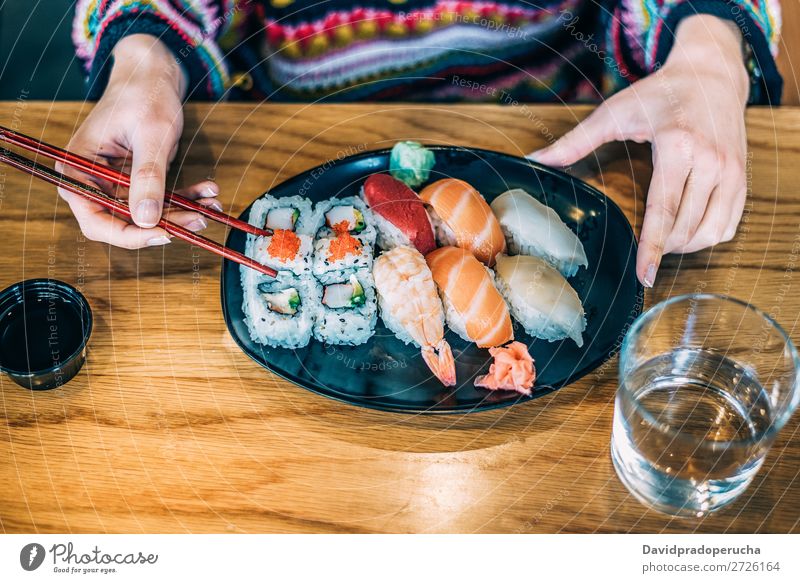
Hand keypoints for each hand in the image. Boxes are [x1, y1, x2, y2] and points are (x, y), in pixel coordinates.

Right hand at [57, 34, 220, 248]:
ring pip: (148, 215)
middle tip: (199, 219)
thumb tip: (147, 221)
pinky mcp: (136, 182)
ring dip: (182, 213)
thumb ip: (147, 178)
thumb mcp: (151, 135)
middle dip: (164, 224)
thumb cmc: (144, 94)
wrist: (153, 75)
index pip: (94, 219)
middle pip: (124, 221)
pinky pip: (160, 200)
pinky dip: (185, 199)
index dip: (128, 235)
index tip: (164, 235)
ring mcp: (114, 183)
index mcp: (77, 168)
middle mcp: (91, 180)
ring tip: (212, 204)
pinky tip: (209, 193)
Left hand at [530, 15, 748, 286]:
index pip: (664, 211)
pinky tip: (687, 233)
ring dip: (685, 247)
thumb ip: (574, 142)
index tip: (645, 276)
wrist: (712, 73)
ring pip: (711, 231)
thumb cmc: (658, 93)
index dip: (652, 248)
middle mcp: (711, 160)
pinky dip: (708, 236)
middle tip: (643, 252)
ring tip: (663, 243)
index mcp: (678, 146)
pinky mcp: (743, 176)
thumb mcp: (613, 112)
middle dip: (662, 249)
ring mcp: (732, 170)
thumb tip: (535, 159)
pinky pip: (730, 223)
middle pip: (686, 227)